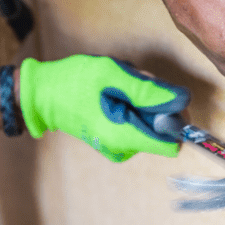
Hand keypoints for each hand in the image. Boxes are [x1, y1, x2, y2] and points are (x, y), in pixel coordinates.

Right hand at [19, 55, 189, 161]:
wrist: (41, 94)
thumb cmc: (73, 82)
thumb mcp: (114, 75)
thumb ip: (150, 91)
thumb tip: (183, 100)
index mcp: (125, 136)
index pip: (173, 143)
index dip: (174, 118)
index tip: (159, 97)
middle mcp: (124, 148)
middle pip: (162, 129)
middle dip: (154, 103)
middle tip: (131, 84)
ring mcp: (118, 147)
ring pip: (150, 123)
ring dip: (142, 101)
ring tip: (117, 87)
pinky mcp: (114, 141)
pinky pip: (137, 123)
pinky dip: (132, 106)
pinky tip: (113, 95)